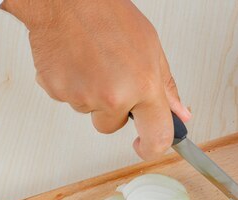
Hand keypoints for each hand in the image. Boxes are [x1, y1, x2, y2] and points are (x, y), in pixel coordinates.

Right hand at [0, 0, 190, 159]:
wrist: (64, 0)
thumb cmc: (107, 15)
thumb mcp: (151, 48)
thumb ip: (166, 87)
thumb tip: (180, 114)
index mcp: (143, 86)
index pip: (157, 136)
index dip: (152, 147)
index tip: (146, 146)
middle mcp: (114, 96)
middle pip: (112, 126)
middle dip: (113, 109)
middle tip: (111, 75)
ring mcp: (83, 96)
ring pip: (90, 111)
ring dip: (91, 95)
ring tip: (93, 62)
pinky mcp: (57, 91)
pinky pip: (68, 99)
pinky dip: (71, 84)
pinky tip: (76, 61)